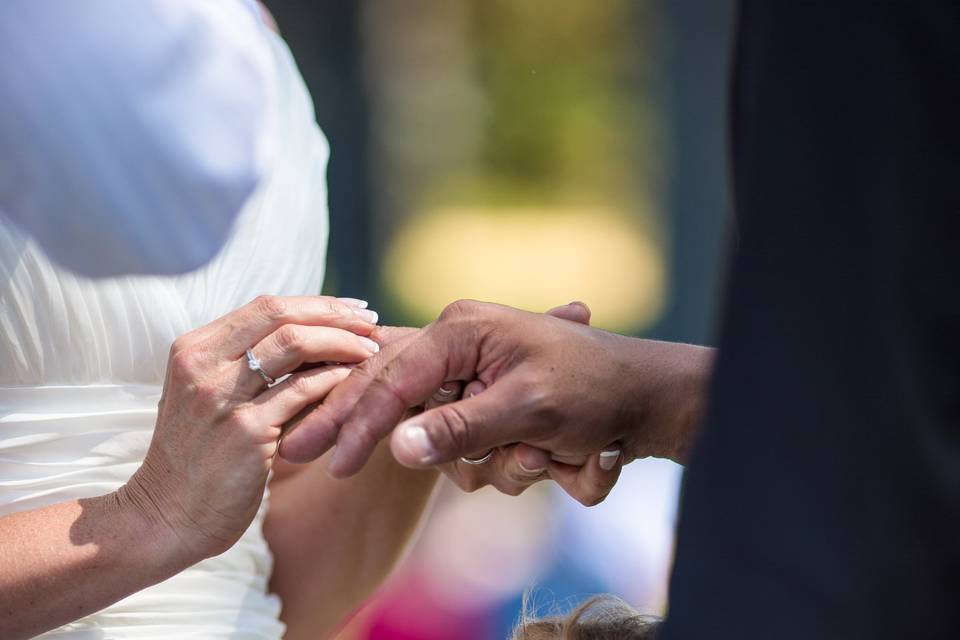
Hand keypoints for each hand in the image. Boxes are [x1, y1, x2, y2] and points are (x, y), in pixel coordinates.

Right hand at [118, 295, 379, 563]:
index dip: (318, 304)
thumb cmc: (197, 459)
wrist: (165, 519)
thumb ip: (243, 363)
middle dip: (336, 314)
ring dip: (342, 343)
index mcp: (194, 349)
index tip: (354, 310)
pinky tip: (356, 383)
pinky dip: (334, 380)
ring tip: (371, 351)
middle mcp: (202, 364)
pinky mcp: (246, 432)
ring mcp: (222, 396)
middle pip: (281, 315)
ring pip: (294, 345)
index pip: (266, 306)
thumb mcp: (207, 396)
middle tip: (372, 323)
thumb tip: (309, 333)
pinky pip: (302, 391)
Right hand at [278, 298, 709, 493]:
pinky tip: (552, 455)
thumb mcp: (528, 409)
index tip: (328, 461)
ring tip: (546, 454)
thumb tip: (397, 449)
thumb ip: (460, 428)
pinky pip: (471, 446)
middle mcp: (461, 347)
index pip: (393, 379)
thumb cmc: (593, 387)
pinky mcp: (488, 405)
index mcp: (463, 330)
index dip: (358, 422)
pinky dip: (504, 462)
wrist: (646, 395)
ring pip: (442, 437)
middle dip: (362, 430)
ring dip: (489, 463)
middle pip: (390, 395)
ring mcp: (474, 378)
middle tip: (298, 451)